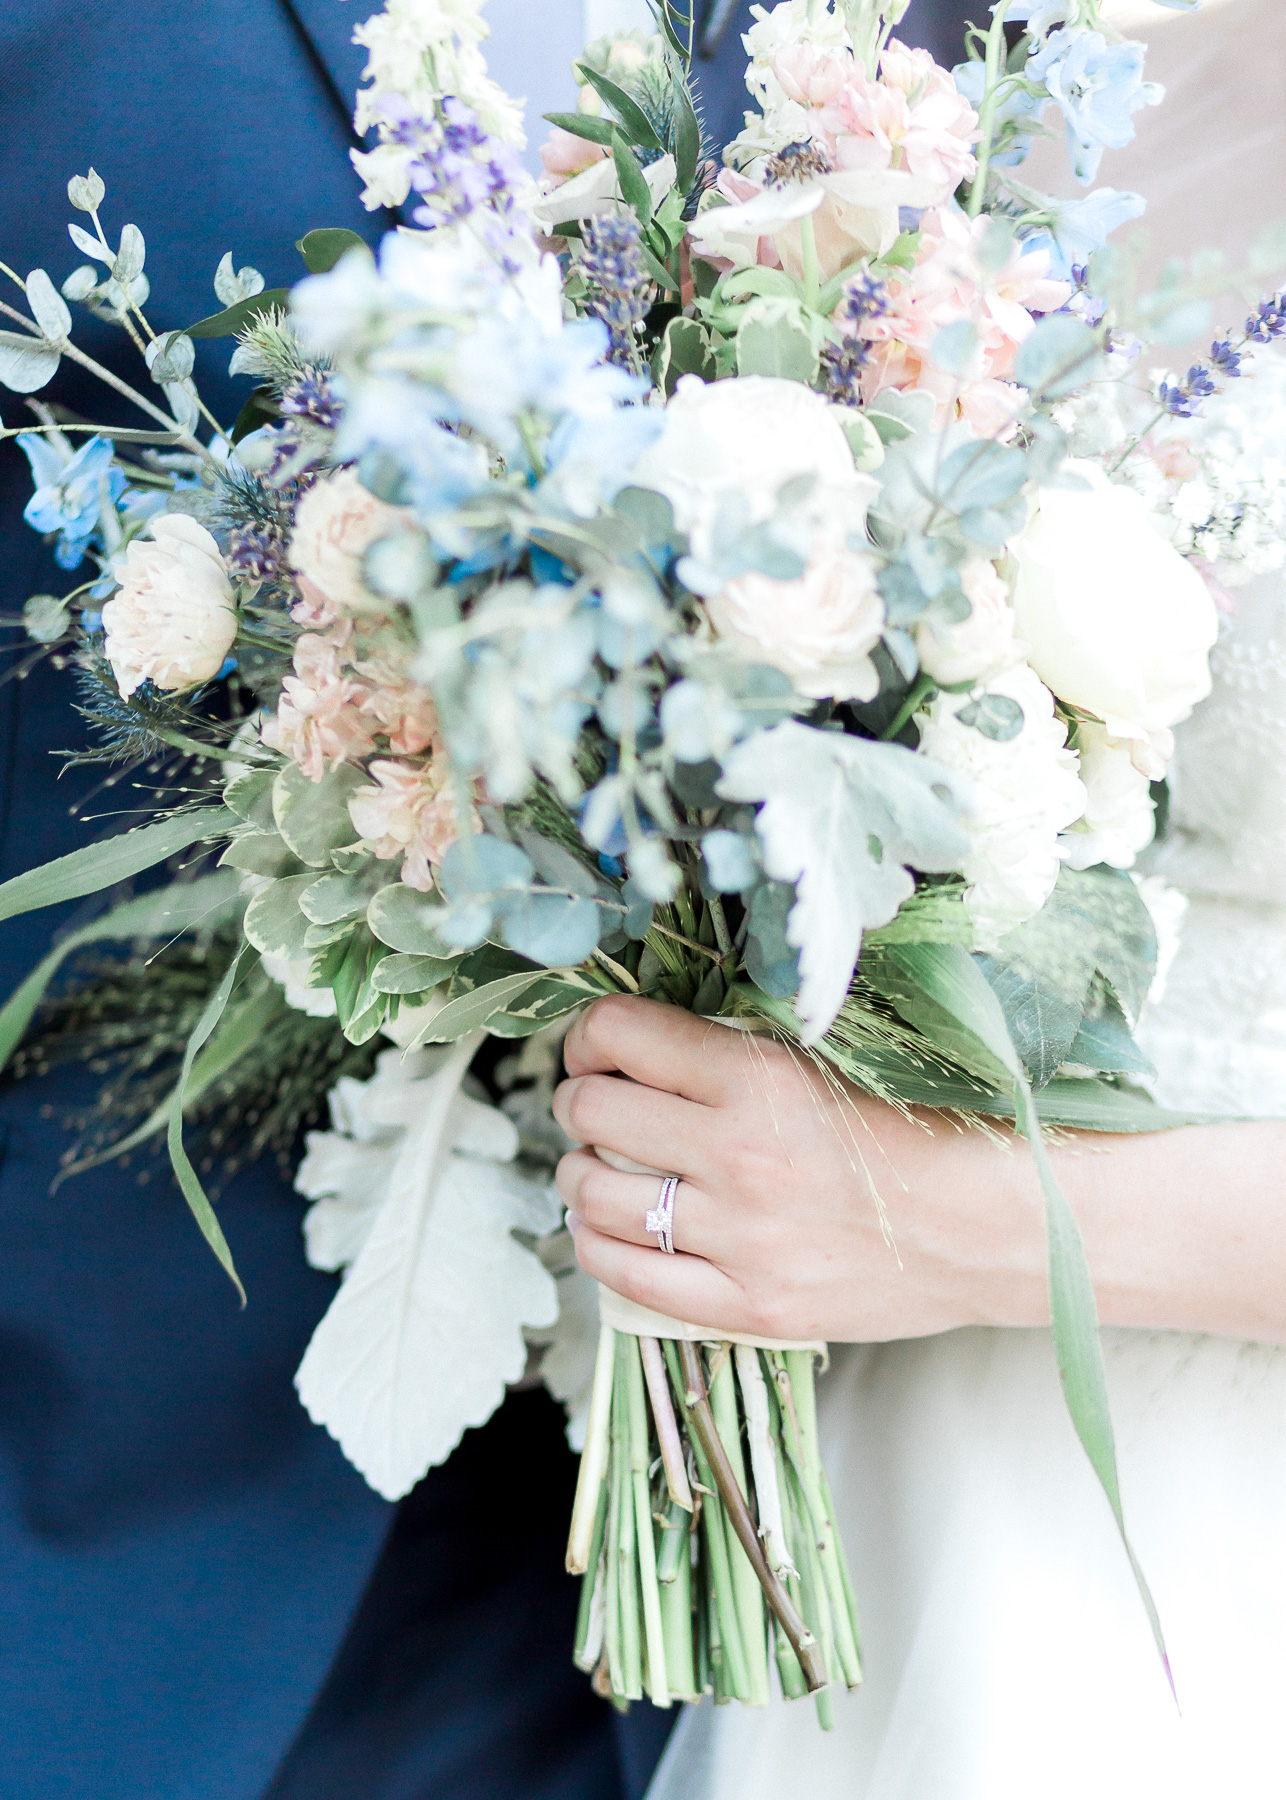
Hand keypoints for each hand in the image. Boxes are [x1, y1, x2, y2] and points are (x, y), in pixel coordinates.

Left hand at [552, 995, 1052, 1342]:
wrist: (1003, 1226)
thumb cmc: (926, 1127)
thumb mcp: (835, 1059)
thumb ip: (741, 1049)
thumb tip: (642, 1036)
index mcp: (764, 1076)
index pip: (620, 1034)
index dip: (590, 1035)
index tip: (597, 1047)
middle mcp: (742, 1155)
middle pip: (592, 1111)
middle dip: (577, 1098)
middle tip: (592, 1102)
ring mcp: (743, 1239)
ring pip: (592, 1196)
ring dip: (577, 1173)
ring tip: (595, 1165)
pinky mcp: (752, 1306)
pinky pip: (626, 1277)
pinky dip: (597, 1245)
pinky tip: (609, 1228)